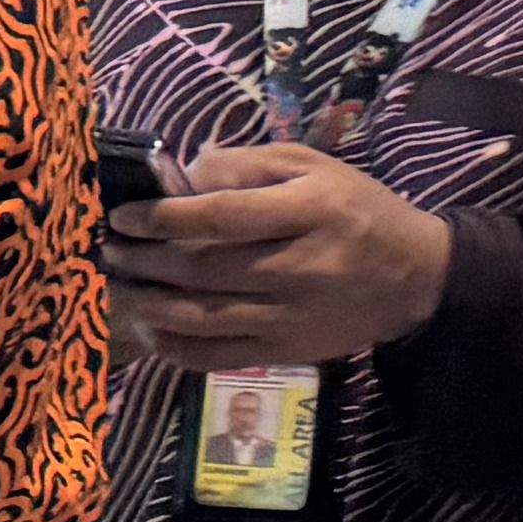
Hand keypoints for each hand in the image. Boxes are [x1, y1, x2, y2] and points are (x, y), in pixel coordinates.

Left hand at [104, 141, 455, 370]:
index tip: (122, 216)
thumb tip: (182, 176)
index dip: (162, 218)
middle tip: (108, 250)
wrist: (414, 276)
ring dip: (146, 303)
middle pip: (202, 269)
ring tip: (116, 286)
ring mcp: (291, 317)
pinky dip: (174, 345)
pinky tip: (148, 326)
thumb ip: (247, 165)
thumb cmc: (354, 210)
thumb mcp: (312, 167)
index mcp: (310, 211)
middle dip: (143, 261)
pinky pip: (217, 356)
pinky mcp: (286, 352)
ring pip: (202, 317)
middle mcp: (300, 267)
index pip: (222, 217)